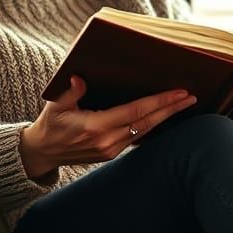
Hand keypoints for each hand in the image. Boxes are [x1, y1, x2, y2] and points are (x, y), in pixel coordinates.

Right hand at [20, 76, 196, 178]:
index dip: (160, 101)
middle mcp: (107, 141)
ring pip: (145, 131)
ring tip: (182, 104)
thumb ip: (70, 91)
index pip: (136, 111)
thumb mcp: (55, 105)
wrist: (42, 153)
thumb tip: (80, 78)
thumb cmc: (50, 124)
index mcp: (96, 127)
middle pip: (147, 123)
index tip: (178, 92)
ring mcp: (111, 150)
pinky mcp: (111, 154)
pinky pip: (137, 138)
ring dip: (165, 118)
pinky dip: (151, 126)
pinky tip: (163, 116)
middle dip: (171, 109)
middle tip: (190, 97)